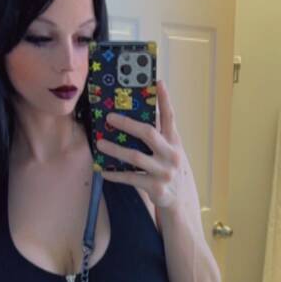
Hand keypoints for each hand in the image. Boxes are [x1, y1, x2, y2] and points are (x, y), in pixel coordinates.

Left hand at [95, 78, 191, 211]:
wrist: (180, 199)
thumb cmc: (169, 168)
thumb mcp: (170, 150)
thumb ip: (159, 135)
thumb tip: (137, 115)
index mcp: (175, 142)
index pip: (170, 117)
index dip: (164, 99)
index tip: (158, 82)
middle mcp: (171, 155)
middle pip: (148, 133)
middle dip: (128, 124)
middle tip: (110, 117)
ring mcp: (164, 172)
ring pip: (135, 157)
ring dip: (116, 149)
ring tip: (100, 143)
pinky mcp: (155, 188)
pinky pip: (131, 178)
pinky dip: (116, 175)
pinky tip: (104, 172)